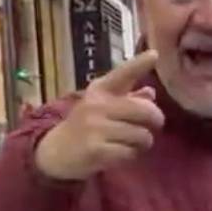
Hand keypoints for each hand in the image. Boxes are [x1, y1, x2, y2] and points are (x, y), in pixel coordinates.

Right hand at [34, 50, 164, 180]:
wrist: (55, 151)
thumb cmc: (85, 124)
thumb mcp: (102, 104)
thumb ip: (127, 97)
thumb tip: (151, 93)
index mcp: (100, 90)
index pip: (122, 74)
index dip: (139, 64)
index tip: (154, 54)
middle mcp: (97, 105)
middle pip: (145, 110)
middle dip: (156, 120)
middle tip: (152, 126)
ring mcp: (95, 128)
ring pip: (142, 135)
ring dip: (143, 142)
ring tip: (132, 142)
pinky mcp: (96, 151)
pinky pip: (130, 153)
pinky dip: (131, 156)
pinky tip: (121, 154)